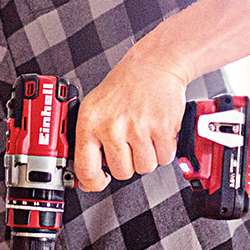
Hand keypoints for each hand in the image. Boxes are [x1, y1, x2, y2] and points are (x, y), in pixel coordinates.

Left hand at [74, 45, 188, 190]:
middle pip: (121, 173)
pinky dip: (163, 149)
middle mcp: (112, 127)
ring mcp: (138, 128)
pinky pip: (164, 158)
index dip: (93, 183)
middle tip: (129, 143)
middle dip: (128, 163)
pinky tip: (156, 131)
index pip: (86, 169)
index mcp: (90, 123)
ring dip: (147, 156)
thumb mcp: (93, 109)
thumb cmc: (122, 88)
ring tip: (143, 135)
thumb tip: (87, 179)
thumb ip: (88, 143)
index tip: (99, 181)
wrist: (152, 66)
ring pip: (144, 168)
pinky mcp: (162, 128)